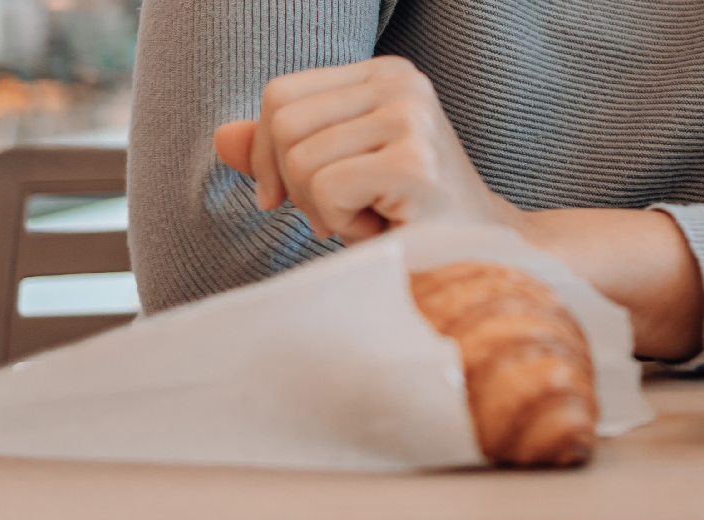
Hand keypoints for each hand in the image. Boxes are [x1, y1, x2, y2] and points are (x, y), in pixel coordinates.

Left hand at [212, 55, 522, 242]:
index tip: (296, 198)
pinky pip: (323, 189)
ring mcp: (412, 119)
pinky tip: (382, 229)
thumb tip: (221, 138)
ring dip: (323, 208)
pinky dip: (341, 223)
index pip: (281, 94)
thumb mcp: (338, 175)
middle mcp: (402, 83)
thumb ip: (283, 152)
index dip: (268, 153)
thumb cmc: (407, 221)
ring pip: (299, 159)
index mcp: (385, 74)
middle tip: (342, 212)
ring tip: (371, 219)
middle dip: (294, 183)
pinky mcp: (414, 163)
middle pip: (282, 122)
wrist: (483, 261)